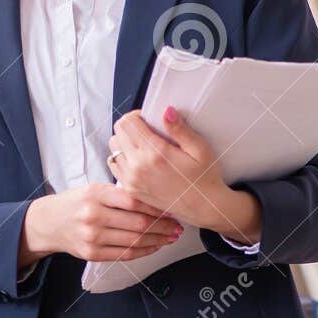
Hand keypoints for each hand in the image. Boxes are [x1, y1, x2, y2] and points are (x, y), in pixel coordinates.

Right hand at [19, 183, 183, 263]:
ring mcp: (92, 237)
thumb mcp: (93, 189)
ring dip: (158, 240)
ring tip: (171, 236)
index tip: (173, 208)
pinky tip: (156, 246)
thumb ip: (119, 193)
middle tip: (178, 226)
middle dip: (163, 226)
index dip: (157, 206)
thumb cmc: (76, 203)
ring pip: (134, 241)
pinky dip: (145, 251)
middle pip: (138, 223)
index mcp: (95, 194)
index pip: (134, 200)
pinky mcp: (92, 254)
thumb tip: (155, 197)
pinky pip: (125, 255)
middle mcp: (93, 215)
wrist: (49, 223)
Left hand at [107, 107, 260, 242]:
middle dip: (130, 126)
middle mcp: (138, 166)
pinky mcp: (130, 189)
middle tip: (146, 130)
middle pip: (118, 132)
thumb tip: (166, 110)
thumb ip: (179, 129)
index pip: (128, 123)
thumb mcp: (199, 149)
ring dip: (124, 141)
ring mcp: (131, 179)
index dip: (137, 115)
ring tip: (142, 145)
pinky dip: (122, 158)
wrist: (203, 207)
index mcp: (155, 153)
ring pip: (113, 148)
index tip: (148, 119)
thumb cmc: (204, 177)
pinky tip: (138, 159)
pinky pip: (114, 166)